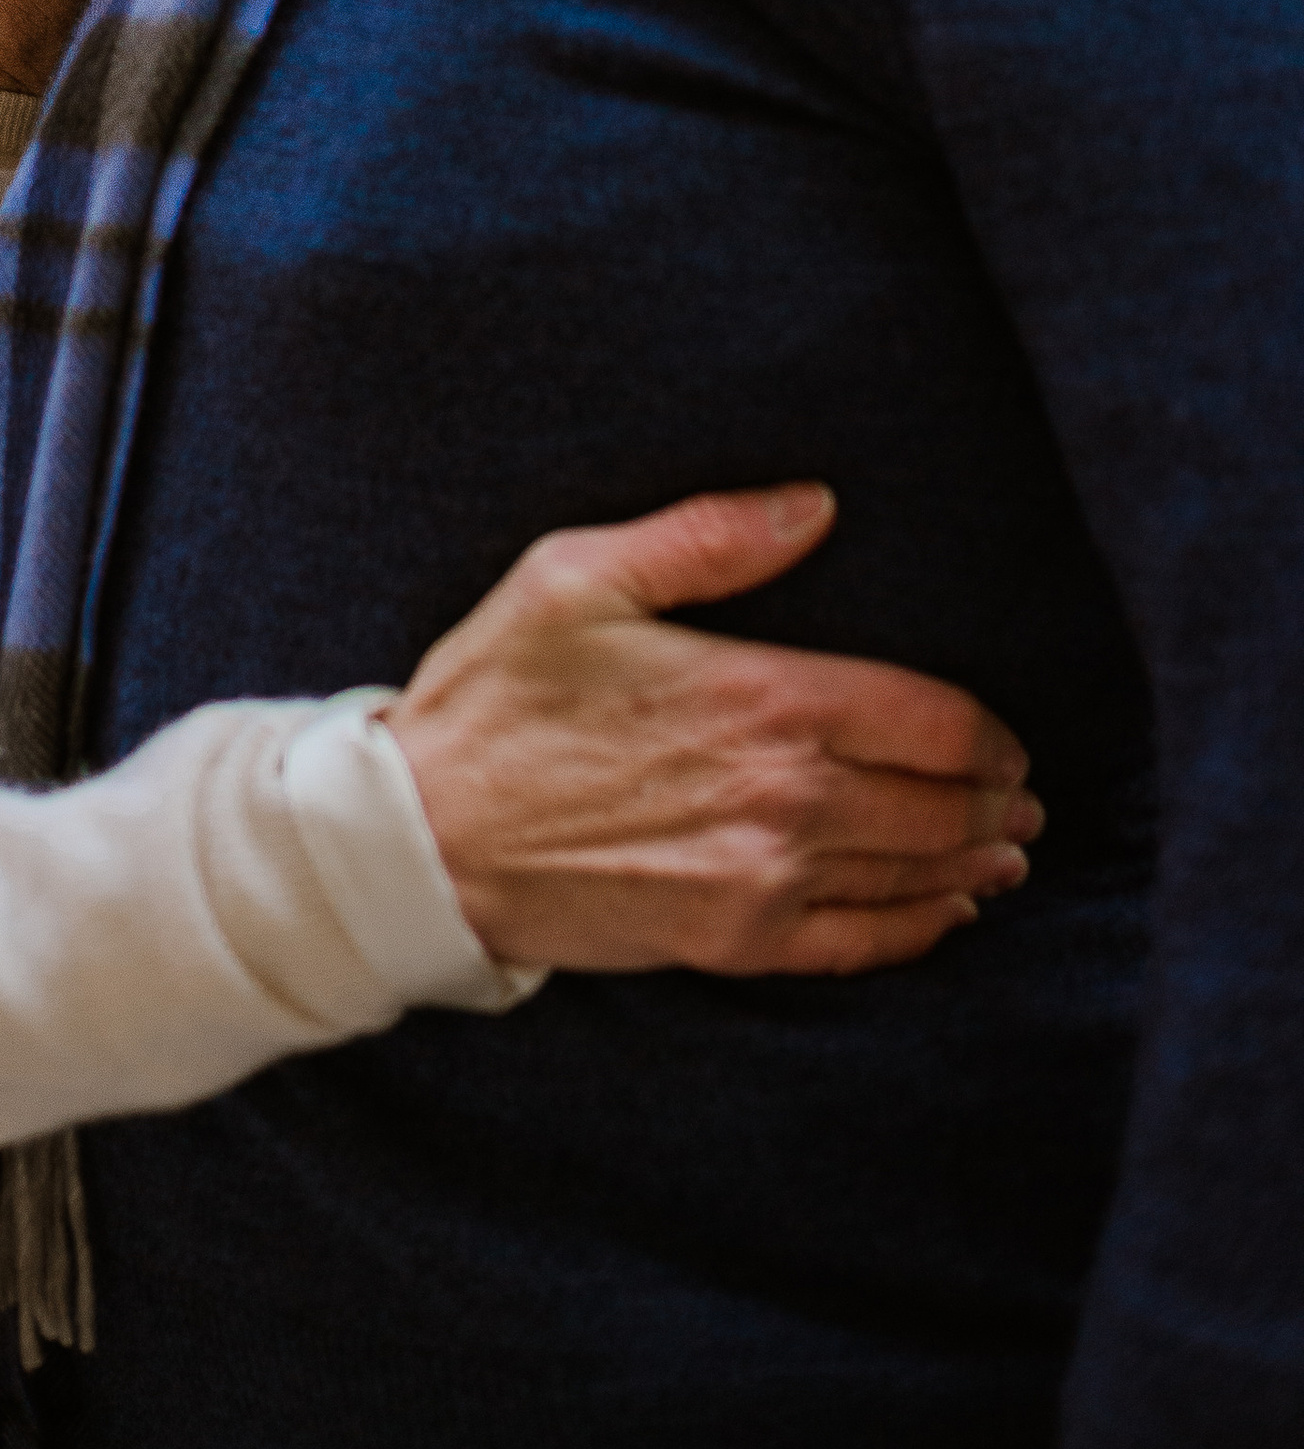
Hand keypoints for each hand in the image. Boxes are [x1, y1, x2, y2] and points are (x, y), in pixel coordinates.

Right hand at [379, 483, 1042, 978]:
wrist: (426, 838)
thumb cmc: (497, 695)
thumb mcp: (577, 577)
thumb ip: (706, 537)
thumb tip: (814, 503)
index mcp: (762, 697)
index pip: (933, 720)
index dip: (989, 732)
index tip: (1004, 734)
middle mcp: (784, 796)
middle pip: (944, 804)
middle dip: (996, 799)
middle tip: (1023, 795)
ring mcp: (764, 880)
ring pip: (917, 875)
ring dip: (977, 861)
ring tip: (1008, 849)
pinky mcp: (734, 943)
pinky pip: (862, 945)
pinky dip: (922, 929)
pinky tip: (946, 911)